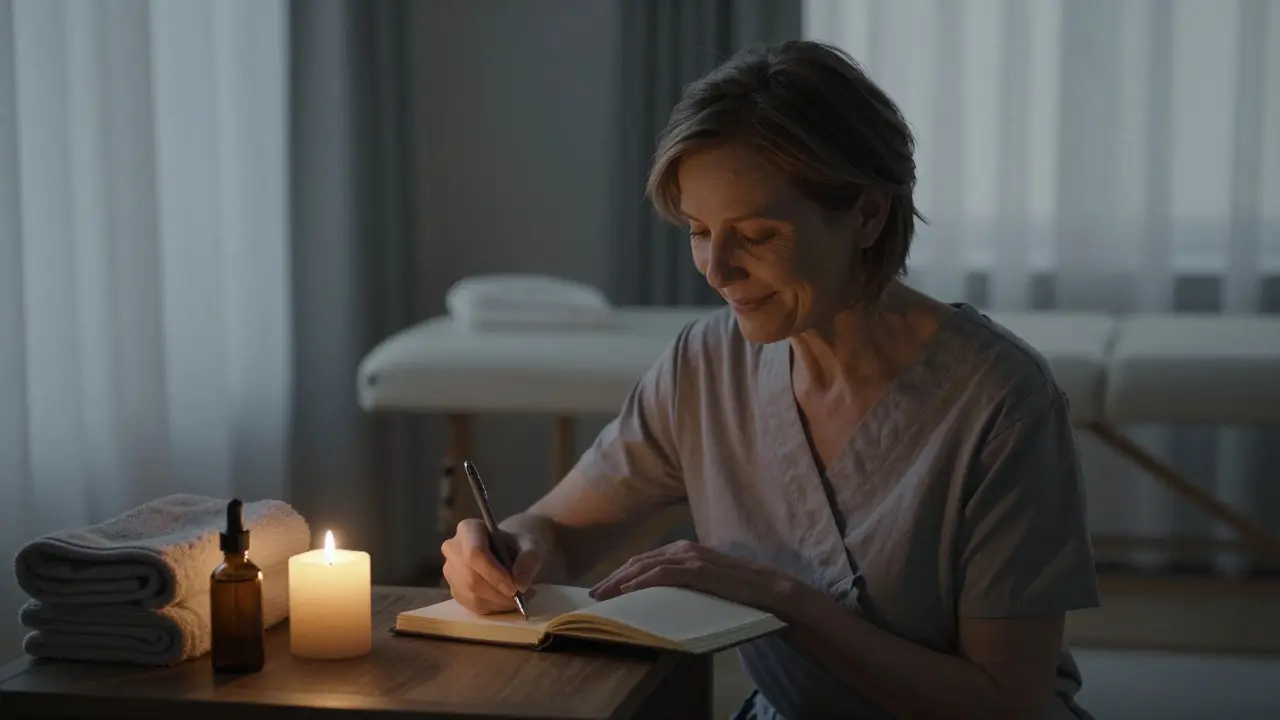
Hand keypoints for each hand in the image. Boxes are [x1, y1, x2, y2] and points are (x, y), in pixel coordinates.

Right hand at [441, 518, 542, 614]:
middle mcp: (453, 548)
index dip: (494, 574)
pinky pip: (471, 605)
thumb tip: (521, 584)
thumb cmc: (518, 544)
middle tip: (522, 598)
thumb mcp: (532, 545)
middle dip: (498, 593)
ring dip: (498, 603)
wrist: (509, 551)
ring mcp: (450, 570)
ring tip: (519, 600)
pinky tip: (507, 603)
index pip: (475, 553)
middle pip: (471, 577)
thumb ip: (529, 560)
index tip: (515, 588)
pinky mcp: (454, 589)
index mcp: (469, 529)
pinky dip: (492, 608)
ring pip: (470, 594)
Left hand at [588, 539, 800, 615]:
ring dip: (620, 581)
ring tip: (602, 596)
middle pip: (638, 562)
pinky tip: (627, 591)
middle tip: (592, 595)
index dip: (619, 575)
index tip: (602, 590)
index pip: (643, 562)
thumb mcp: (704, 587)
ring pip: (646, 566)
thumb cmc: (739, 594)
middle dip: (613, 578)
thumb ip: (683, 585)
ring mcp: (692, 558)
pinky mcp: (700, 570)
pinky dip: (642, 581)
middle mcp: (684, 549)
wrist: (771, 592)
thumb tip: (658, 599)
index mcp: (684, 551)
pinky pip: (664, 574)